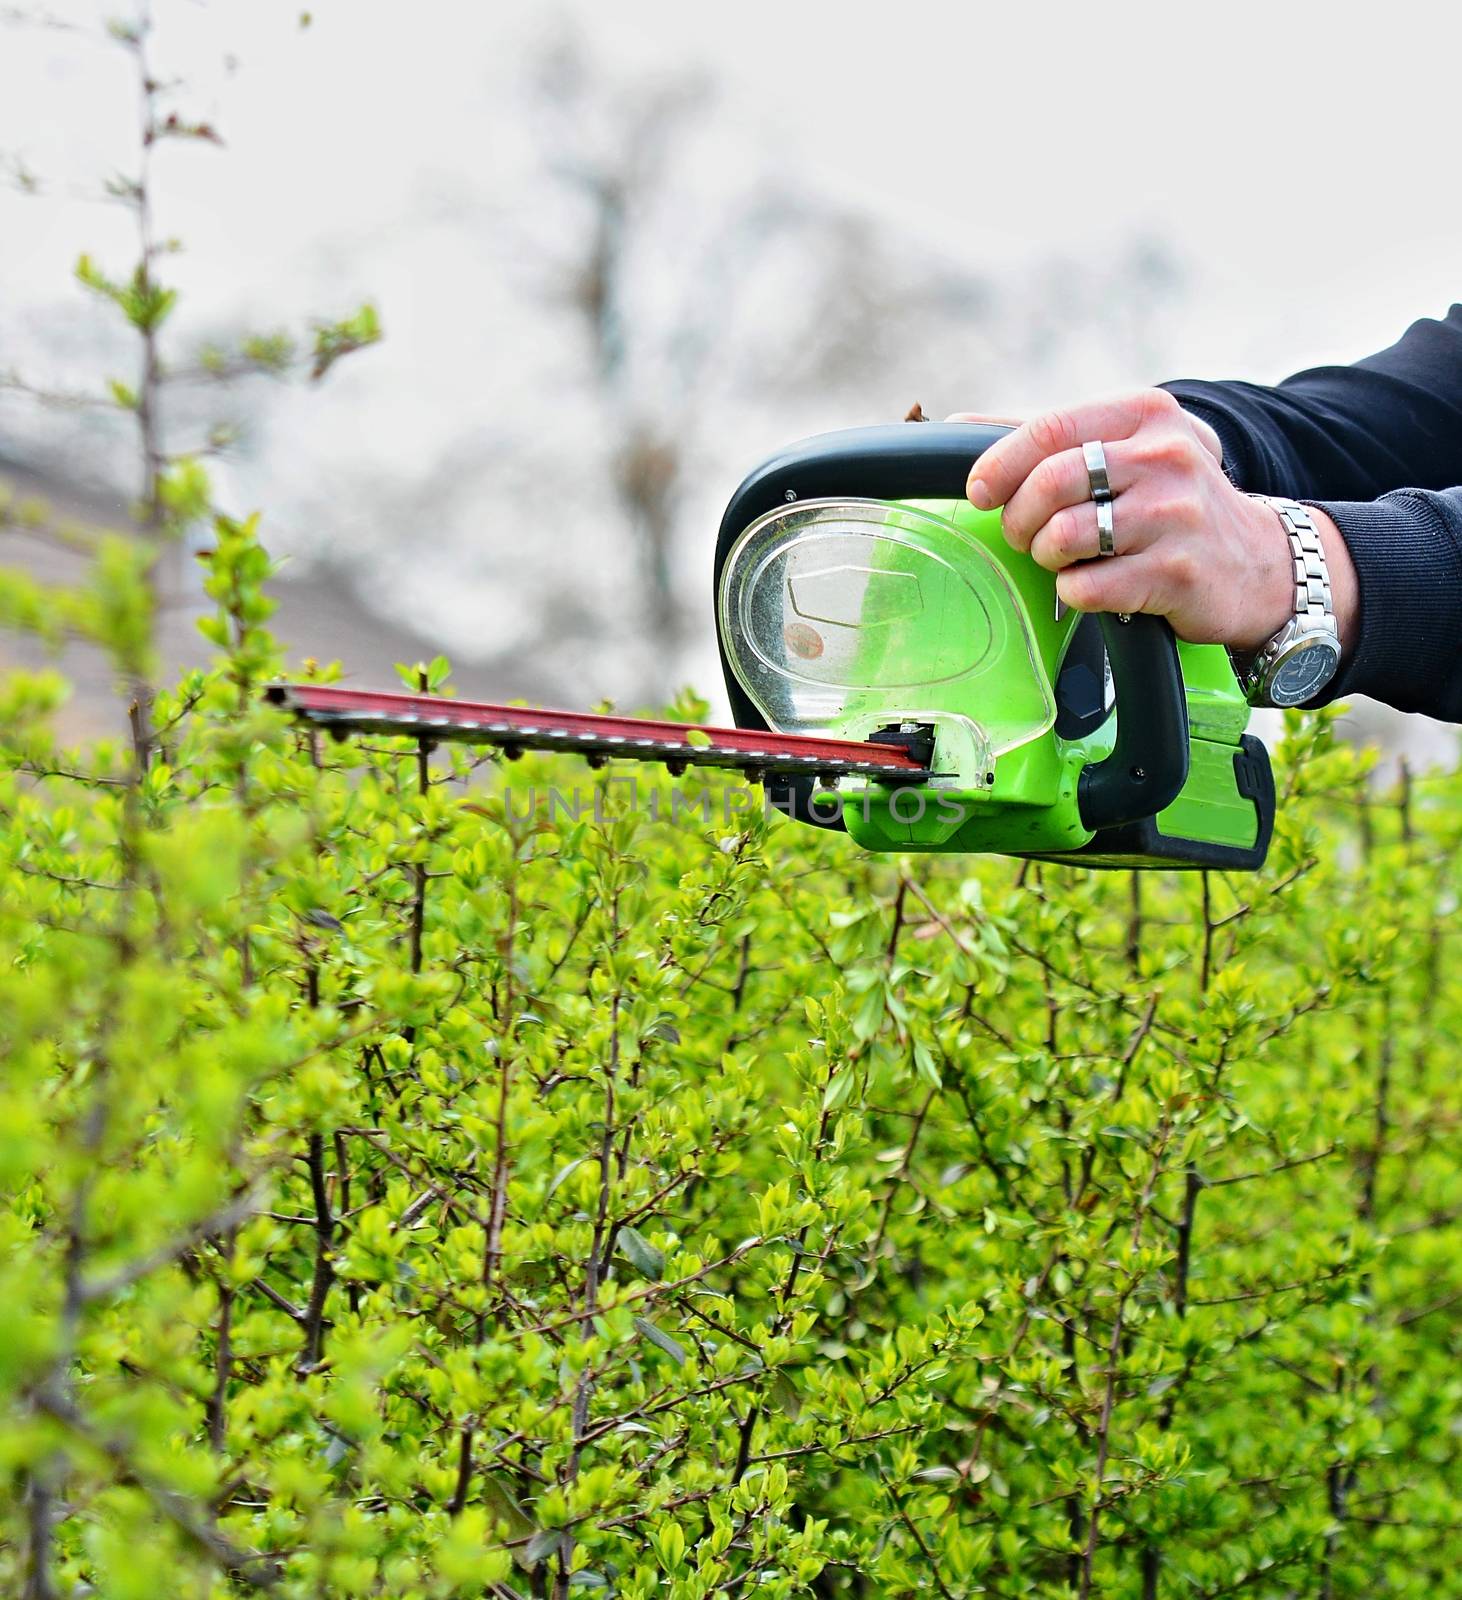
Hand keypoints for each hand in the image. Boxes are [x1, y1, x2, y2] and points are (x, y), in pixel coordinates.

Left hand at [949, 390, 1357, 655]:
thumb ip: (1047, 434)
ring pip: (1064, 535)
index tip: (980, 492)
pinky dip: (1074, 592)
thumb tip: (956, 428)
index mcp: (1144, 414)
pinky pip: (1087, 588)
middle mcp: (1165, 456)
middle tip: (1025, 535)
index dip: (1000, 464)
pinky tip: (1095, 584)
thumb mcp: (1125, 447)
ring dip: (1046, 556)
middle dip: (1019, 518)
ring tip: (1063, 558)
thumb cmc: (1168, 502)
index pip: (1050, 429)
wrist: (1255, 562)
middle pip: (1050, 483)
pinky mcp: (1177, 574)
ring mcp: (1175, 515)